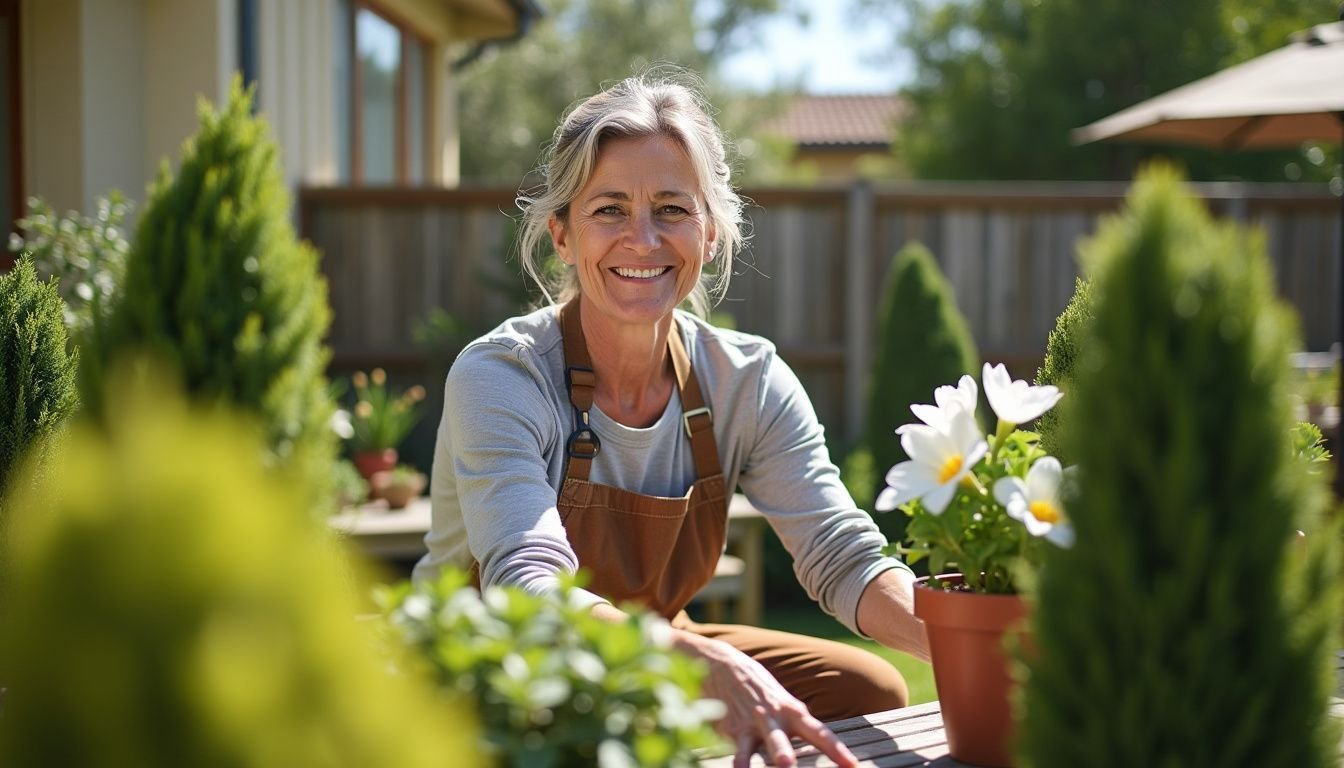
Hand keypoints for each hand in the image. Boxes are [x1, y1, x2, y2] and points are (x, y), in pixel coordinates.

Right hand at [674, 632, 857, 767]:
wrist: (721, 663)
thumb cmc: (758, 688)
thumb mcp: (782, 700)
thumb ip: (797, 722)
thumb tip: (819, 741)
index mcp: (793, 711)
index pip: (820, 734)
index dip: (837, 751)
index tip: (854, 767)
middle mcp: (775, 718)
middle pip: (791, 738)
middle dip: (799, 751)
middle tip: (799, 764)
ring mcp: (751, 723)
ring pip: (764, 741)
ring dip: (774, 752)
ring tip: (782, 764)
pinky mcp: (730, 728)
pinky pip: (735, 748)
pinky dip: (739, 760)